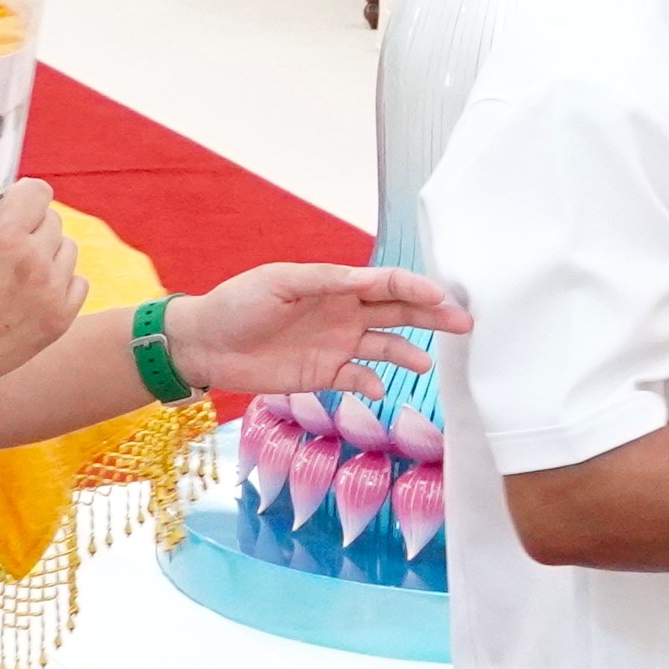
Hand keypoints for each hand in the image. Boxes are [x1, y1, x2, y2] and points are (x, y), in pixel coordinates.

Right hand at [0, 151, 81, 392]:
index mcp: (5, 236)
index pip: (38, 191)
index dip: (18, 197)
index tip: (0, 213)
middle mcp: (36, 263)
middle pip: (52, 220)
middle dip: (29, 224)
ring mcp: (52, 294)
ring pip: (67, 250)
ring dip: (45, 253)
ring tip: (11, 271)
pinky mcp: (60, 320)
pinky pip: (77, 282)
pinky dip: (58, 282)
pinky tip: (27, 292)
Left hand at [169, 263, 471, 394]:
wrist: (205, 345)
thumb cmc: (238, 303)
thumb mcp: (280, 282)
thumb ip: (326, 281)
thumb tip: (369, 280)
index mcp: (336, 285)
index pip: (387, 283)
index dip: (416, 288)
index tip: (441, 296)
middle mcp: (345, 313)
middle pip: (398, 313)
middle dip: (432, 316)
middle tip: (464, 323)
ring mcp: (338, 345)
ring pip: (387, 346)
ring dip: (409, 352)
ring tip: (426, 363)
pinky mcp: (325, 374)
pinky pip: (360, 378)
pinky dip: (373, 383)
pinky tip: (378, 388)